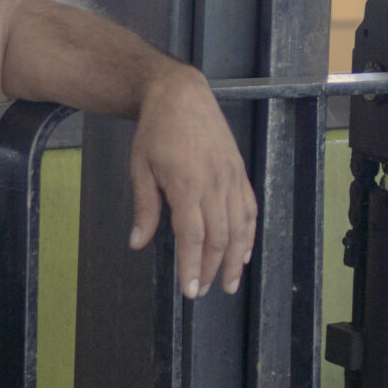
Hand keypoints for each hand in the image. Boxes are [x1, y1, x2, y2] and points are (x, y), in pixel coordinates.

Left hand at [129, 68, 258, 298]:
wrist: (181, 95)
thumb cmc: (155, 131)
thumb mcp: (140, 168)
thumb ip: (145, 207)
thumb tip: (138, 242)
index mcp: (186, 184)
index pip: (192, 236)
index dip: (192, 266)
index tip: (190, 290)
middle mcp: (214, 183)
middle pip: (218, 237)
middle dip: (210, 269)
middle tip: (202, 291)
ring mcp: (231, 177)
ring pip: (239, 226)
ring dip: (234, 259)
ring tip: (229, 283)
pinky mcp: (239, 172)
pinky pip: (249, 208)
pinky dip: (249, 233)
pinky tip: (244, 252)